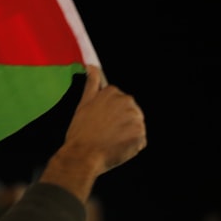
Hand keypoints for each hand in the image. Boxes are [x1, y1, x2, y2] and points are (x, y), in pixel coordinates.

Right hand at [38, 65, 146, 201]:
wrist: (82, 155)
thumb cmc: (81, 132)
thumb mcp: (83, 103)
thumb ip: (92, 82)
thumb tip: (91, 66)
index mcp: (113, 92)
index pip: (120, 102)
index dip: (111, 115)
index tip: (102, 123)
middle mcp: (127, 101)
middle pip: (130, 113)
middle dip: (121, 123)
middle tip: (105, 134)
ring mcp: (135, 118)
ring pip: (135, 127)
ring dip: (126, 135)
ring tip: (110, 141)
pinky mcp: (140, 134)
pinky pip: (140, 141)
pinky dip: (131, 146)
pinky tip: (117, 148)